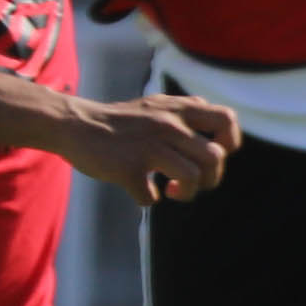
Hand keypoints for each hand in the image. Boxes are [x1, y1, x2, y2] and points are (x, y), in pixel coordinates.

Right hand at [67, 93, 240, 202]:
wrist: (76, 125)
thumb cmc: (120, 122)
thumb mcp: (157, 106)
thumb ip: (186, 115)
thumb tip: (216, 139)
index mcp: (178, 109)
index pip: (227, 120)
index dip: (230, 142)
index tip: (213, 154)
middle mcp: (168, 124)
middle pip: (215, 158)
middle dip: (210, 178)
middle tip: (191, 182)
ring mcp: (148, 146)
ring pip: (192, 177)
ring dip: (187, 193)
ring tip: (172, 191)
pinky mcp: (128, 168)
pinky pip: (150, 196)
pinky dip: (147, 198)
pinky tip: (140, 191)